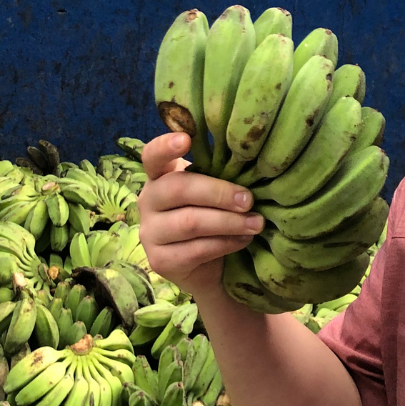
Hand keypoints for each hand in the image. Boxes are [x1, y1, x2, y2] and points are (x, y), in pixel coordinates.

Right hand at [138, 132, 264, 296]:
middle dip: (219, 193)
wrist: (205, 266)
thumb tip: (250, 164)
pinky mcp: (160, 261)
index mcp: (159, 175)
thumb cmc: (211, 214)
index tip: (186, 139)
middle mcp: (148, 200)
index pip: (153, 155)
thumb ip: (217, 175)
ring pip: (190, 222)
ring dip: (229, 222)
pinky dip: (226, 243)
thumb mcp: (211, 190)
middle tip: (249, 200)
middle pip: (178, 189)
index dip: (166, 146)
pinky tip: (244, 240)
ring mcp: (150, 232)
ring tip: (256, 223)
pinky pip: (196, 249)